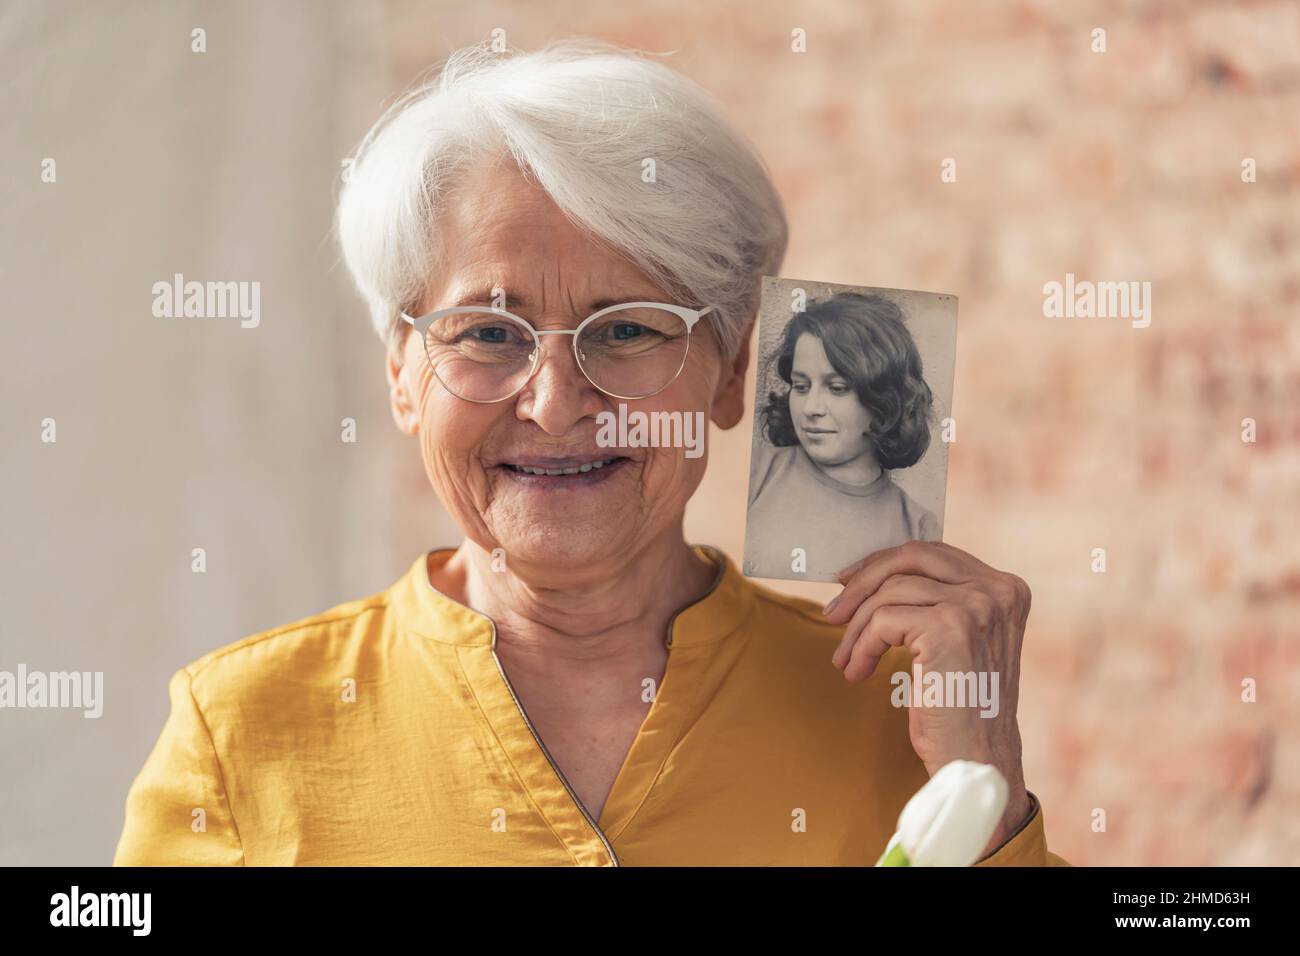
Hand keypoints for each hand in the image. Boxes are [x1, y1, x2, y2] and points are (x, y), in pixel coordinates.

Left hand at [824, 540, 1033, 855]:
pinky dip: (862, 645)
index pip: (934, 553)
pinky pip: (883, 620)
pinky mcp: (949, 628)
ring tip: (845, 659)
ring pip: (891, 591)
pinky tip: (857, 672)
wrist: (976, 762)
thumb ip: (937, 601)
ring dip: (856, 626)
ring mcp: (976, 606)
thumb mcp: (958, 642)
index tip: (849, 582)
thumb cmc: (960, 708)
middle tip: (832, 613)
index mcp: (1006, 588)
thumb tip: (871, 571)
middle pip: (911, 557)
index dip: (884, 563)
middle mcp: (998, 590)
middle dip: (863, 581)